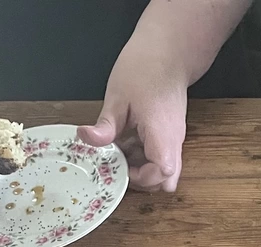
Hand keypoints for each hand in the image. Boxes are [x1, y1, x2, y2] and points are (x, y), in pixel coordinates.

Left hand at [78, 42, 187, 192]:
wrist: (169, 51)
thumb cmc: (145, 68)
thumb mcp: (118, 96)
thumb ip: (105, 125)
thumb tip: (85, 137)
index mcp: (162, 132)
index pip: (162, 172)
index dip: (142, 178)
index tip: (122, 167)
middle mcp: (173, 140)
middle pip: (166, 180)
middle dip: (142, 180)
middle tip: (120, 165)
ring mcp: (174, 139)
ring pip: (165, 171)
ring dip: (143, 169)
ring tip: (123, 151)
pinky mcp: (171, 136)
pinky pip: (162, 158)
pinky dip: (145, 158)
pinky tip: (129, 142)